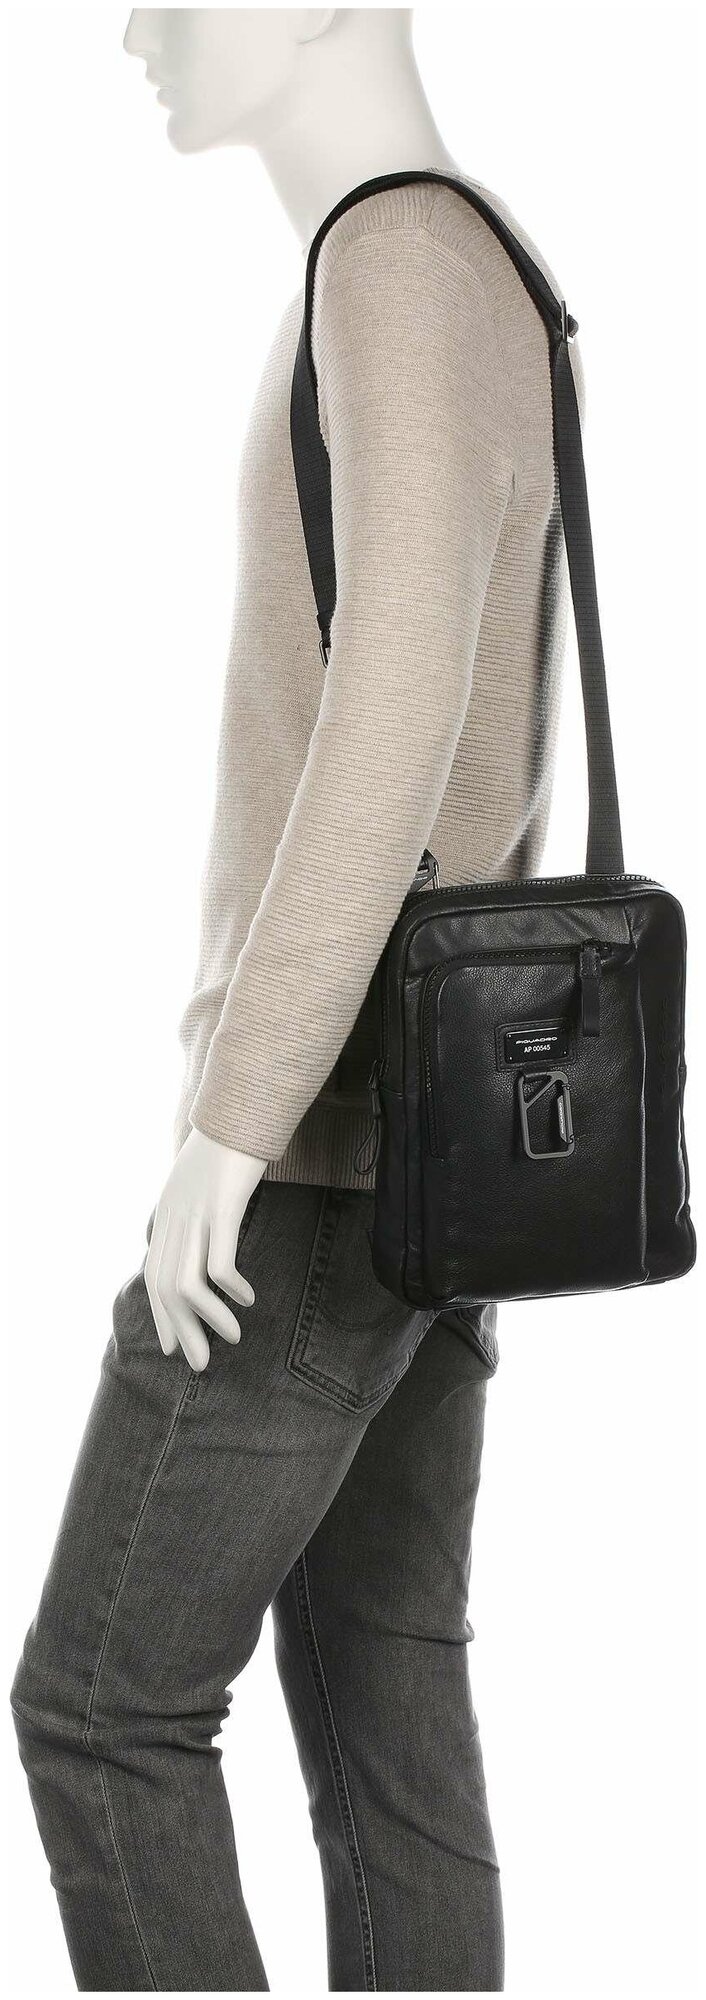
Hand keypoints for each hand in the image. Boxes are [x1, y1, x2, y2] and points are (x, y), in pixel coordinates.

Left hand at [145, 1129, 266, 1371]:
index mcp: (166, 1215)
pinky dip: (230, 1288)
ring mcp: (196, 1213)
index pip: (155, 1277)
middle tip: (201, 1364)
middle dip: (182, 1332)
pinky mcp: (222, 1207)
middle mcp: (174, 1217)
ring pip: (189, 1283)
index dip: (161, 1316)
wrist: (240, 1105)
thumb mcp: (200, 1183)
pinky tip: (247, 1299)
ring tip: (232, 1338)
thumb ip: (195, 1212)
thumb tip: (201, 1242)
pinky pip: (220, 1261)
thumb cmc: (229, 1144)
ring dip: (210, 1318)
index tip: (172, 1348)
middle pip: (167, 1289)